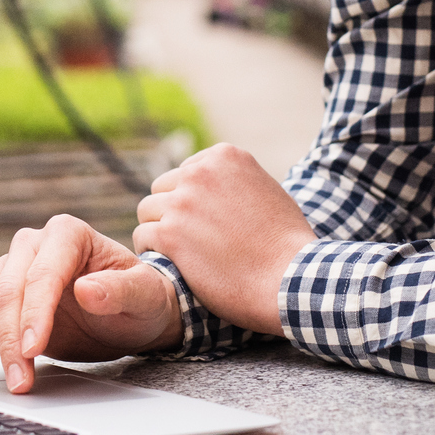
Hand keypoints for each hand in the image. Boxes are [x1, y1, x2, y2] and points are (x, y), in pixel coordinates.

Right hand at [0, 215, 179, 393]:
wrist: (133, 315)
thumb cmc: (141, 301)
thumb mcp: (145, 297)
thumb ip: (121, 290)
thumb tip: (89, 288)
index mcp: (67, 234)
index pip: (41, 274)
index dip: (34, 313)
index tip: (34, 349)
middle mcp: (32, 245)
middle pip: (5, 289)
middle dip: (9, 339)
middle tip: (19, 379)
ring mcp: (8, 268)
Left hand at [131, 143, 314, 334]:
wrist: (291, 278)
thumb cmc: (285, 244)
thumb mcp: (265, 190)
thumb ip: (234, 182)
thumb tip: (212, 185)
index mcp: (224, 156)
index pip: (185, 173)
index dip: (192, 202)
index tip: (206, 225)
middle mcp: (200, 172)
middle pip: (161, 189)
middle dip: (172, 214)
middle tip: (191, 243)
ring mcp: (183, 202)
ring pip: (147, 212)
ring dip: (160, 233)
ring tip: (181, 255)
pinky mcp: (170, 234)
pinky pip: (143, 238)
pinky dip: (153, 253)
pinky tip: (174, 266)